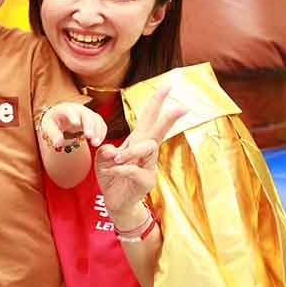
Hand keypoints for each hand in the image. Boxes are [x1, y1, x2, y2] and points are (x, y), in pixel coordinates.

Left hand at [41, 102, 106, 149]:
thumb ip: (53, 134)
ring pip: (96, 120)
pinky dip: (101, 133)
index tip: (75, 124)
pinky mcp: (95, 120)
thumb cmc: (54, 122)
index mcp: (65, 108)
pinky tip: (97, 142)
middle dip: (88, 125)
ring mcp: (88, 114)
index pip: (70, 110)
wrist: (62, 118)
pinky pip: (101, 125)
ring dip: (97, 131)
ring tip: (94, 144)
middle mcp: (79, 109)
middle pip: (86, 115)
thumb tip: (57, 144)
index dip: (73, 116)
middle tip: (88, 136)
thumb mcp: (48, 126)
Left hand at [95, 86, 186, 214]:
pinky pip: (133, 170)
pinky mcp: (146, 181)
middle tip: (182, 106)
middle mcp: (146, 151)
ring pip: (147, 148)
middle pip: (159, 130)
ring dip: (129, 152)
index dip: (156, 101)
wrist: (114, 202)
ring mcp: (149, 166)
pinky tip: (111, 171)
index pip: (148, 118)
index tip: (167, 84)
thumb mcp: (102, 159)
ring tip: (114, 159)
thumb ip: (105, 150)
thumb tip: (111, 149)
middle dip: (169, 116)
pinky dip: (119, 169)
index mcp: (136, 141)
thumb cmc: (111, 176)